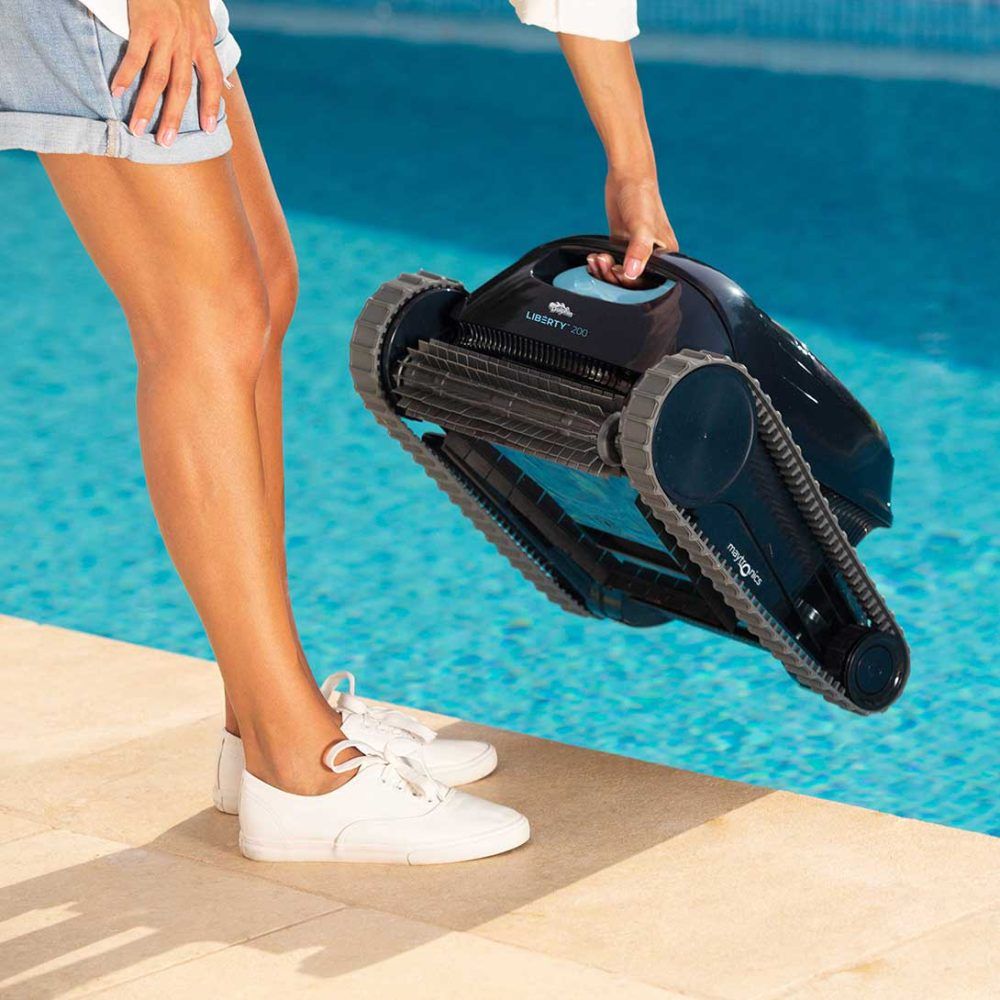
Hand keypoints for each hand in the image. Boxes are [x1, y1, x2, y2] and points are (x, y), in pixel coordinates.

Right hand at [110, 0, 223, 146]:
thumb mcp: (201, 15)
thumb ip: (205, 39)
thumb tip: (213, 64)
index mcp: (203, 42)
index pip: (212, 80)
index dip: (210, 106)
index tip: (207, 130)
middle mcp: (187, 42)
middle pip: (181, 88)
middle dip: (173, 118)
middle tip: (165, 143)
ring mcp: (166, 34)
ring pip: (157, 78)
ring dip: (146, 106)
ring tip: (137, 128)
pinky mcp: (144, 23)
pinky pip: (134, 55)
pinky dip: (125, 75)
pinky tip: (116, 93)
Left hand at [587, 171, 678, 285]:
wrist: (627, 177)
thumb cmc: (642, 198)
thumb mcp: (642, 226)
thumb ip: (638, 251)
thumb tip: (632, 273)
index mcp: (665, 255)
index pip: (649, 281)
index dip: (630, 282)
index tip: (615, 271)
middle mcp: (652, 256)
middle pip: (632, 280)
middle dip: (614, 276)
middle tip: (602, 264)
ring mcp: (635, 251)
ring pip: (619, 272)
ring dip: (605, 271)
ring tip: (596, 260)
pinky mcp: (622, 245)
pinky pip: (612, 262)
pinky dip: (602, 264)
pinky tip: (594, 258)